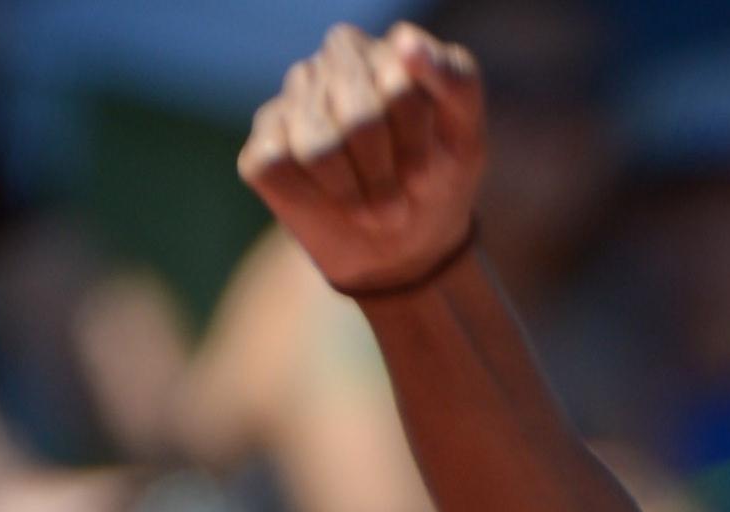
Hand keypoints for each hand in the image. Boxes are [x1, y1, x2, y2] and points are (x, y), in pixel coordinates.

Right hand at [240, 22, 487, 299]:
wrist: (401, 251)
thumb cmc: (434, 184)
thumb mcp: (466, 140)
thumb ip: (455, 82)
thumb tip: (407, 43)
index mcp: (384, 52)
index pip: (400, 87)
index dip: (415, 146)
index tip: (425, 175)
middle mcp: (334, 62)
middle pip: (360, 119)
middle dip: (384, 177)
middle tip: (395, 205)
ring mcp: (293, 97)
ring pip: (319, 148)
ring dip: (352, 195)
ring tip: (368, 208)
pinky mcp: (263, 139)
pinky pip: (279, 166)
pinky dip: (313, 199)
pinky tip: (328, 199)